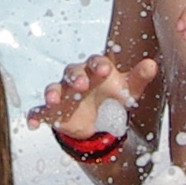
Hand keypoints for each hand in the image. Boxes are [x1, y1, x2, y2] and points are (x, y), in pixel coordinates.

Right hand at [31, 50, 161, 144]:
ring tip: (53, 100)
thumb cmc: (112, 96)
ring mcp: (63, 94)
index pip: (95, 62)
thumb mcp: (127, 89)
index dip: (98, 64)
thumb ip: (139, 77)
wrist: (97, 120)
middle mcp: (76, 78)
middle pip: (72, 72)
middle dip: (76, 77)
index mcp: (95, 70)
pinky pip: (40, 111)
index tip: (103, 69)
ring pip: (54, 88)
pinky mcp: (53, 111)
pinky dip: (35, 115)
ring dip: (53, 92)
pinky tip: (33, 123)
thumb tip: (152, 64)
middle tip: (82, 84)